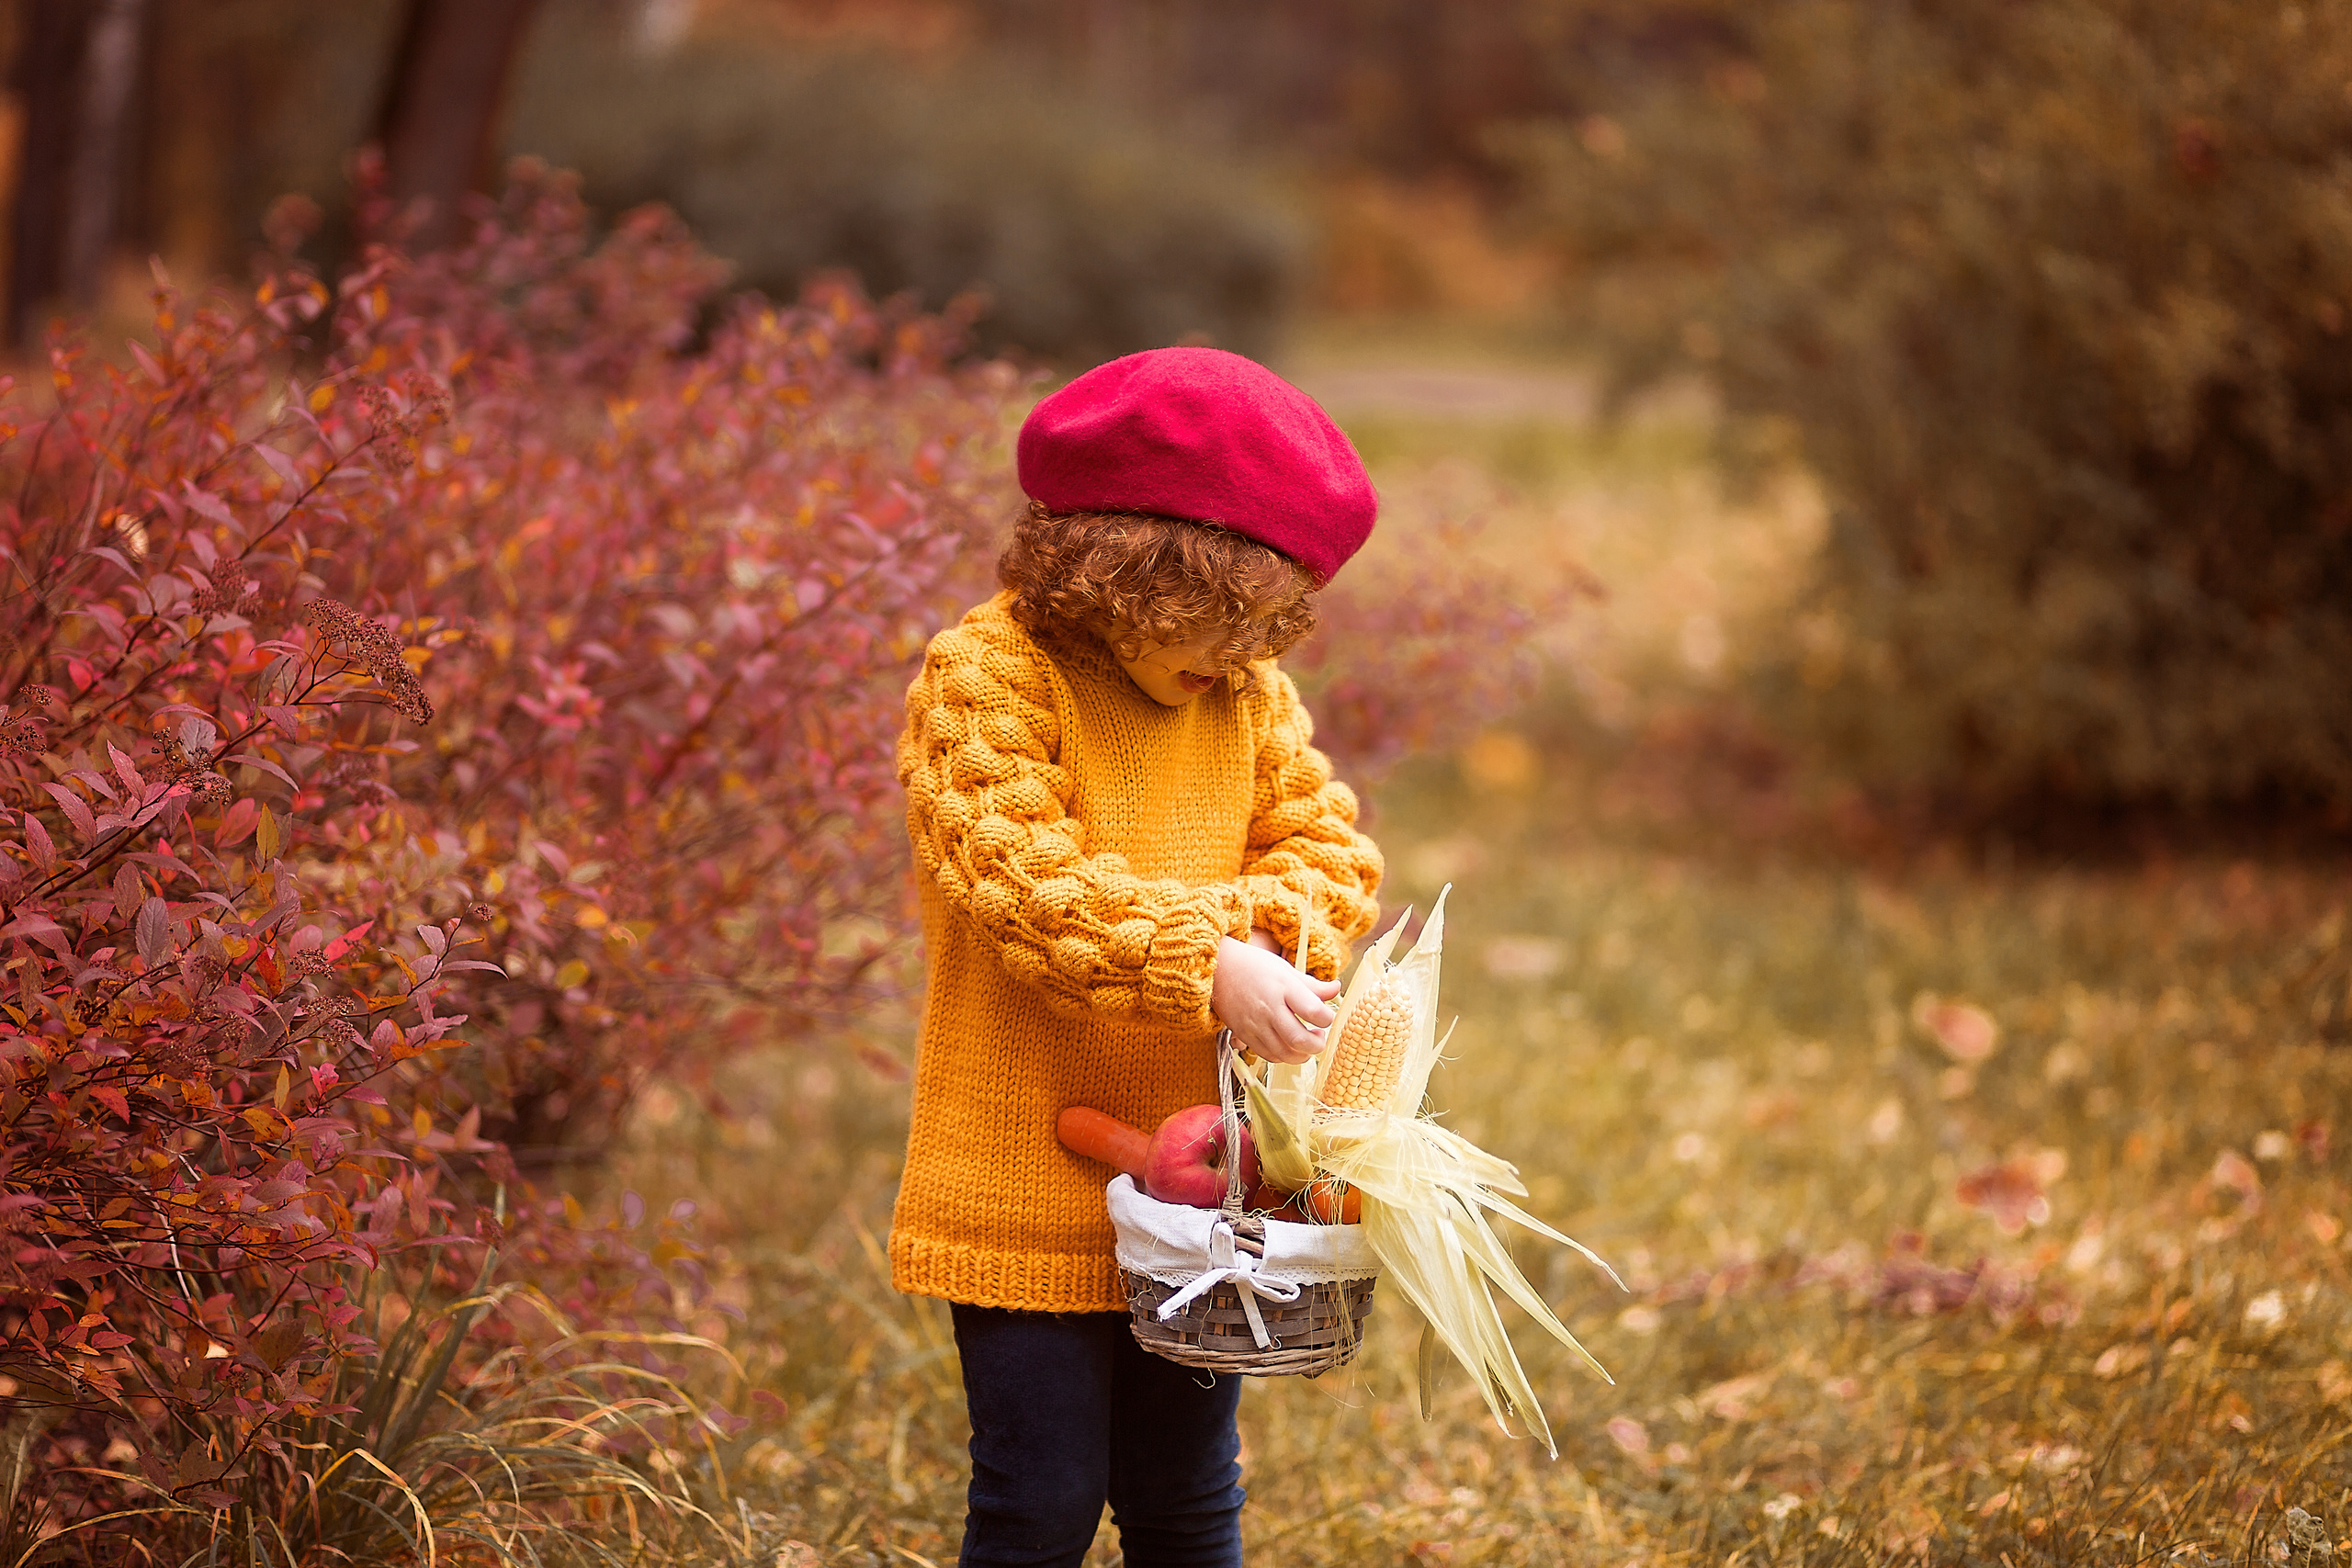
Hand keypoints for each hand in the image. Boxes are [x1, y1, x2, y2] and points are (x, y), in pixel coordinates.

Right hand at [1212, 935, 1339, 1064]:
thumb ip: (1313, 985)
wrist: (1219, 970)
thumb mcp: (1286, 970)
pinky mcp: (1244, 1034)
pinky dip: (1283, 1056)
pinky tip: (1288, 1046)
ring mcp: (1255, 1024)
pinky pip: (1268, 1055)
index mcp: (1283, 987)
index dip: (1326, 1018)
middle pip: (1299, 1039)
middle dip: (1317, 1045)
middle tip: (1319, 1037)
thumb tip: (1337, 989)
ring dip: (1301, 1055)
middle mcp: (1269, 1008)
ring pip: (1284, 1053)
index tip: (1325, 1017)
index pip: (1313, 1011)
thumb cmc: (1255, 967)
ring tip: (1306, 1045)